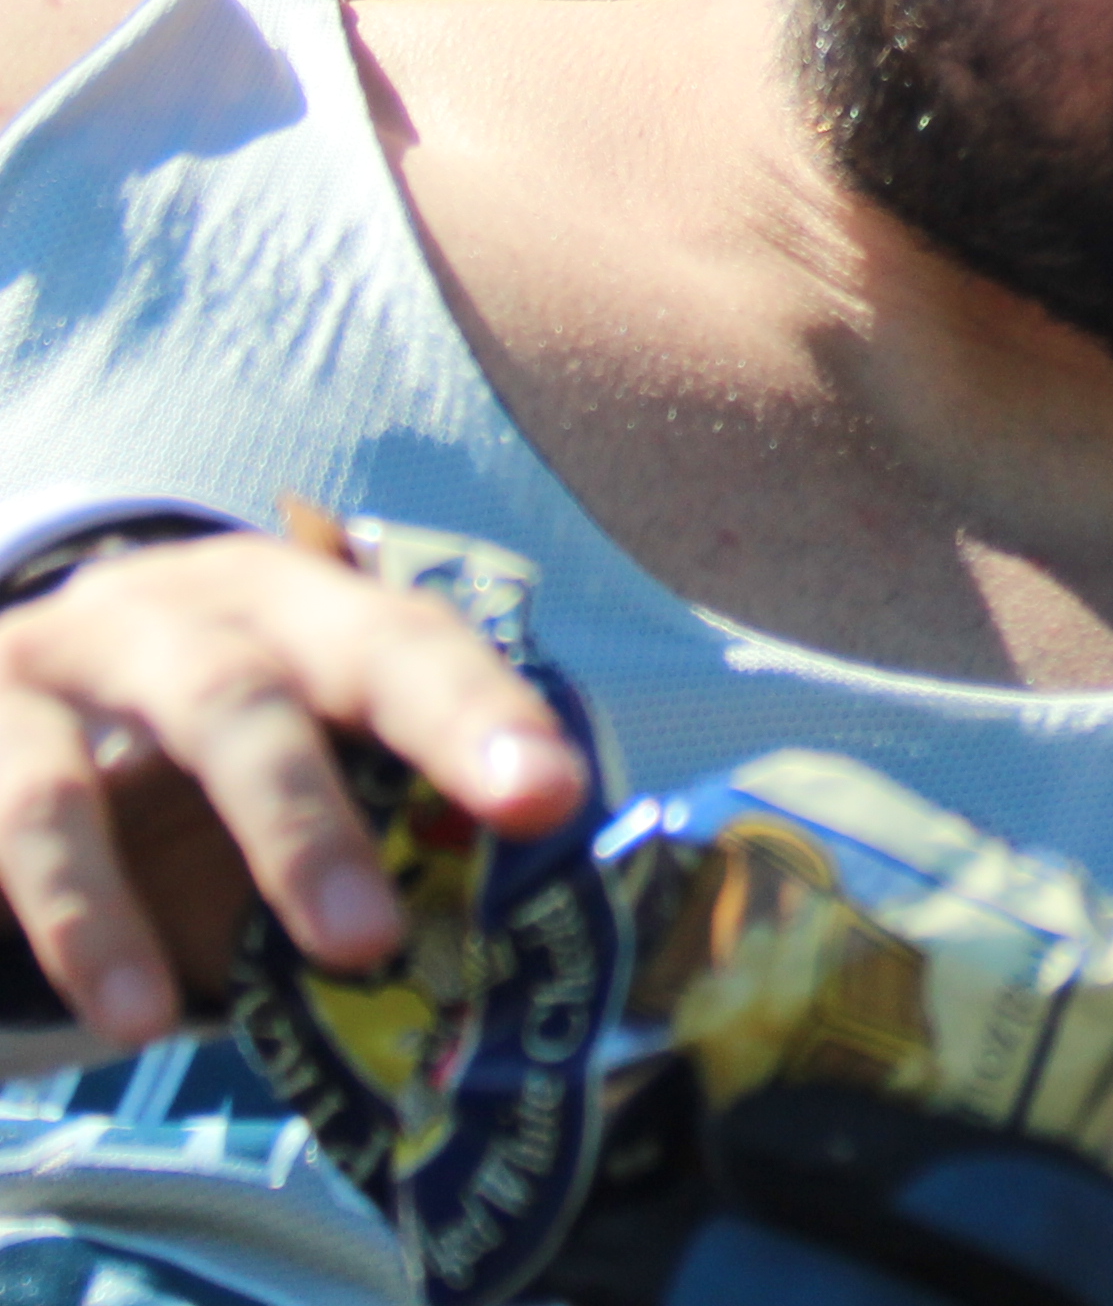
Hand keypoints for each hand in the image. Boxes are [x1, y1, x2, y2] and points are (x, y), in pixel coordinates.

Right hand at [0, 533, 589, 1043]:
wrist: (14, 694)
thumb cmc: (200, 733)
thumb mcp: (300, 732)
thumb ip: (390, 798)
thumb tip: (527, 902)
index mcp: (288, 602)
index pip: (398, 642)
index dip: (474, 713)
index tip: (549, 796)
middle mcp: (160, 619)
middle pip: (238, 698)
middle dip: (303, 818)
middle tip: (370, 936)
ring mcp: (41, 679)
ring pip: (73, 783)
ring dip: (109, 909)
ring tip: (158, 1020)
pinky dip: (62, 928)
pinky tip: (119, 1012)